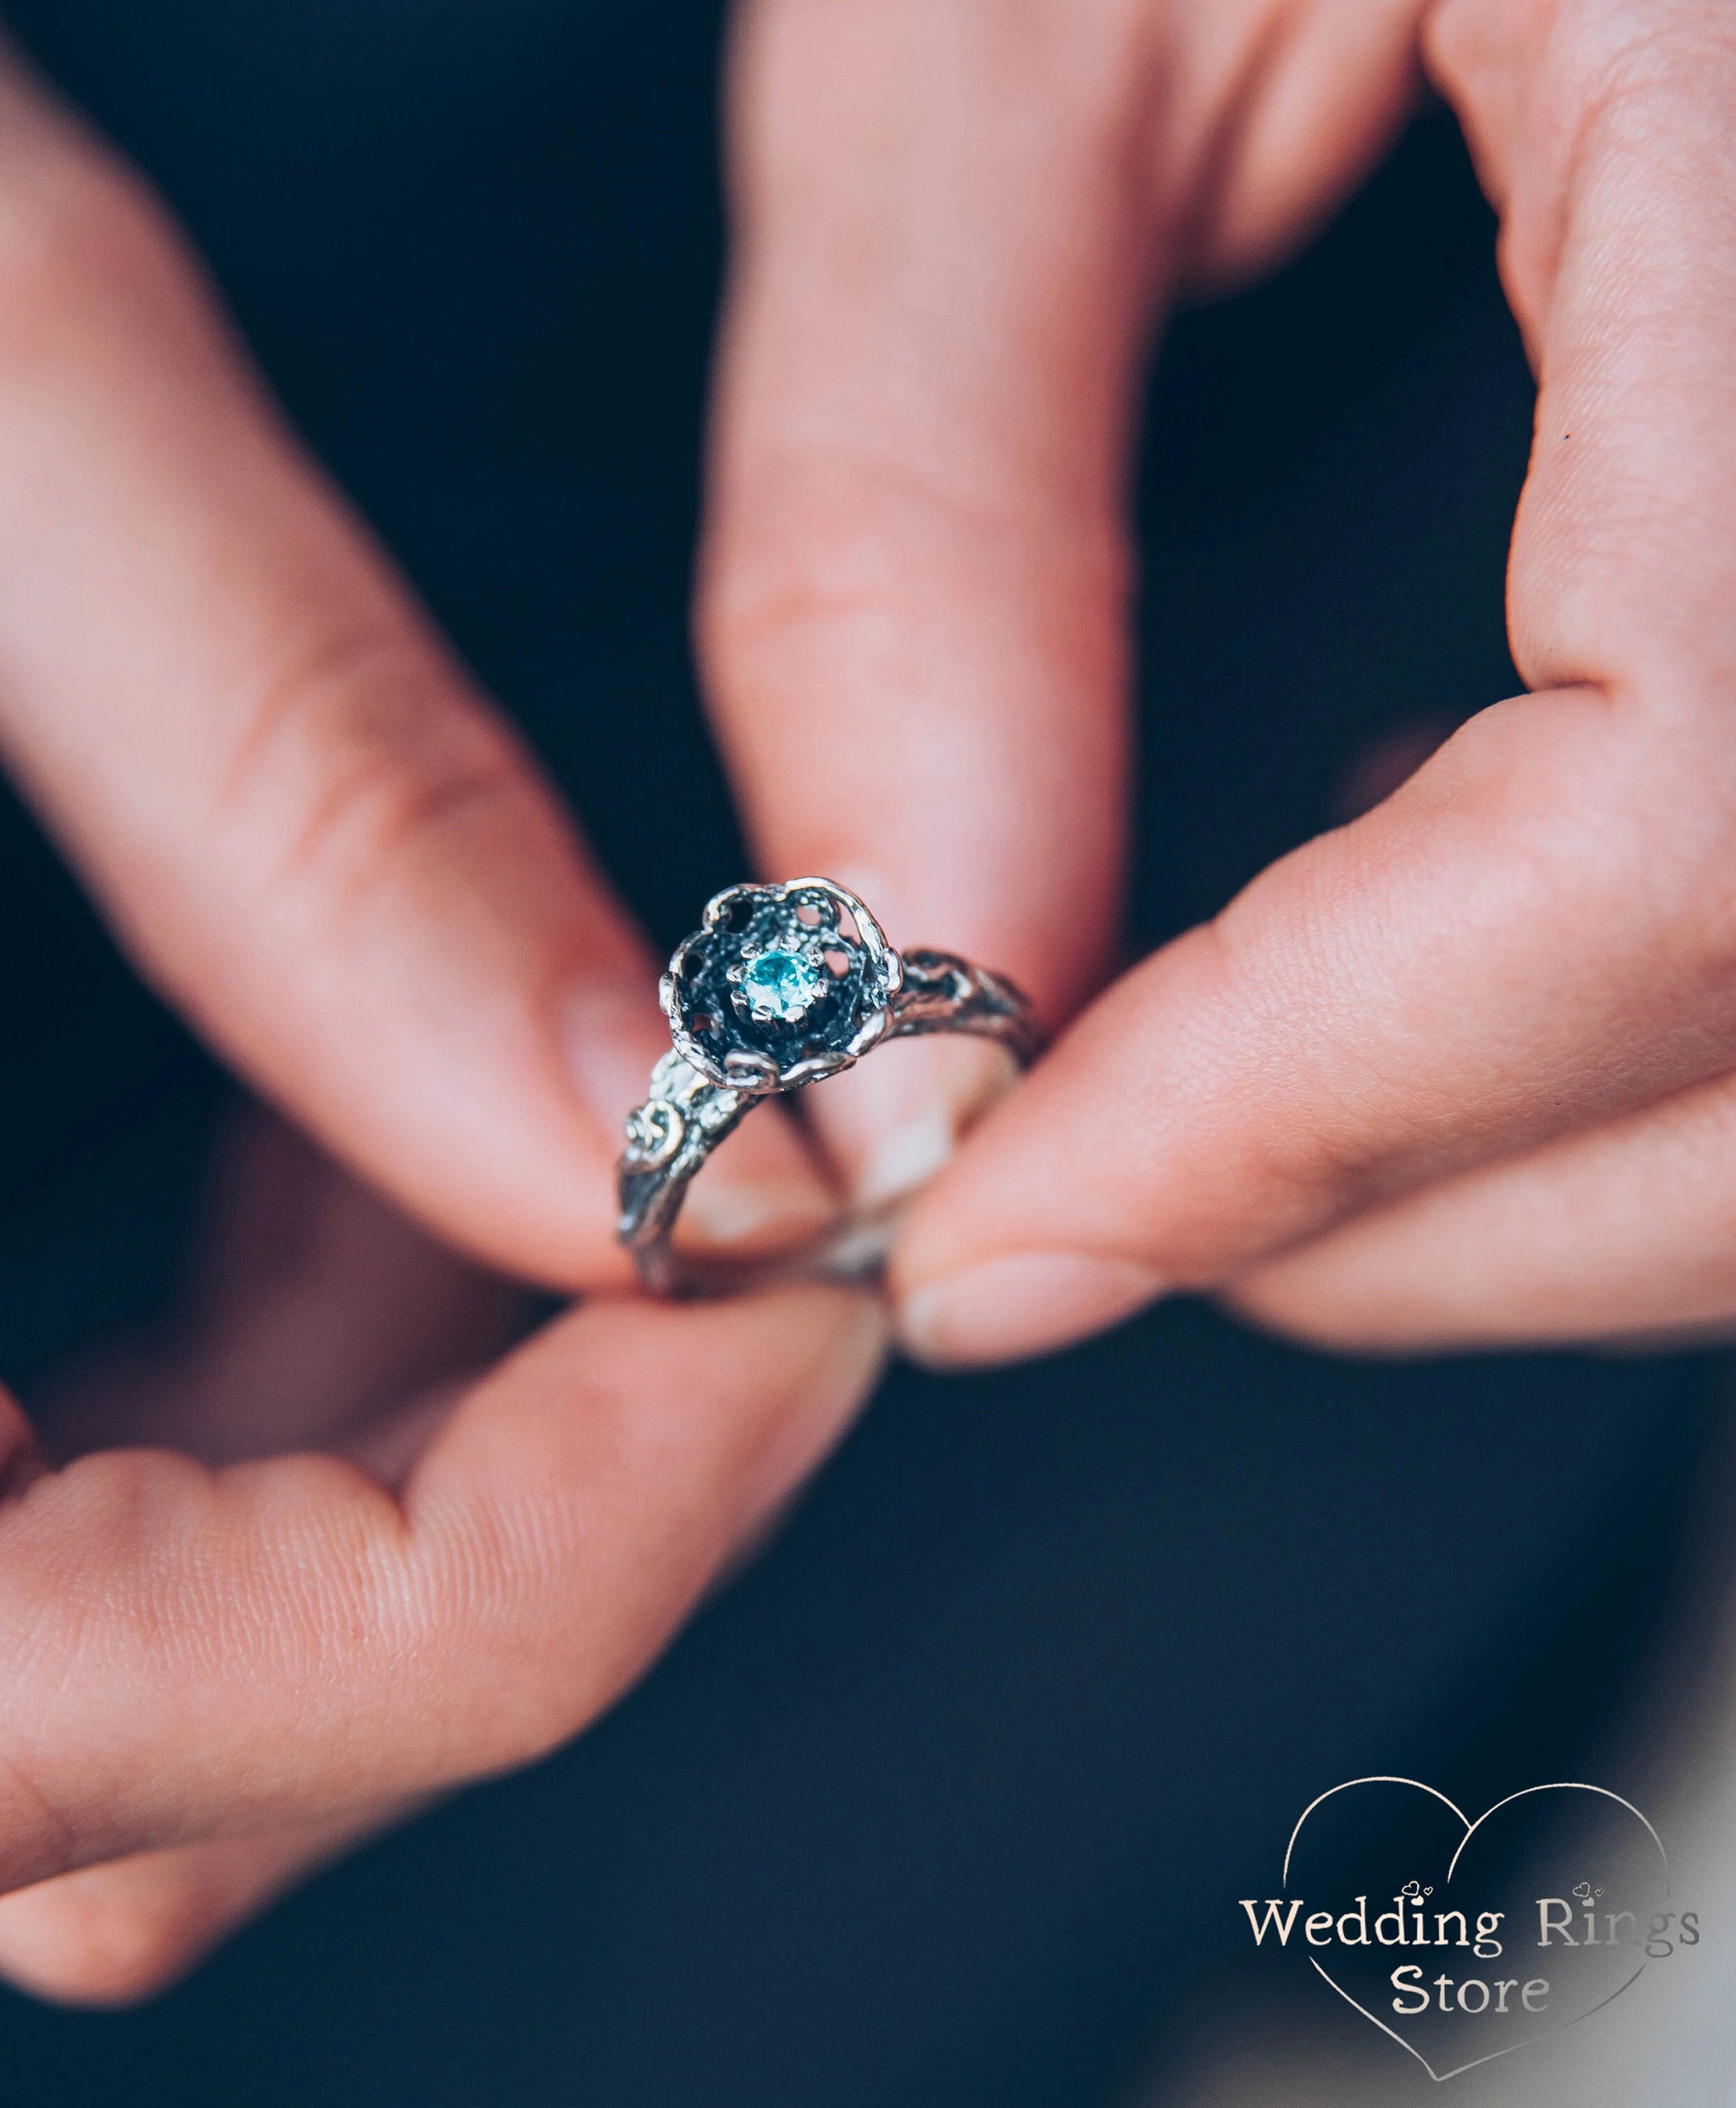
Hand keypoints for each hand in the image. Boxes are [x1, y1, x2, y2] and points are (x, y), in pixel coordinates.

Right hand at [0, 0, 867, 2000]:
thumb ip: (293, 779)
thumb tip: (651, 1133)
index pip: (3, 1713)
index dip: (491, 1588)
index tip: (797, 1307)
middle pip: (109, 1746)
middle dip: (508, 1523)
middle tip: (749, 1219)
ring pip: (118, 1633)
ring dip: (436, 1422)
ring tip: (579, 1109)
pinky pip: (71, 1457)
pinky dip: (308, 1329)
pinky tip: (379, 1081)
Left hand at [702, 0, 1735, 1359]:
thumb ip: (929, 489)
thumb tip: (894, 938)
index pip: (1697, 841)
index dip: (1323, 1115)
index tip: (992, 1232)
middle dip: (1409, 1204)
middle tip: (1070, 1197)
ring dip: (1525, 1137)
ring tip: (1225, 1084)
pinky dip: (1640, 971)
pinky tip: (1436, 878)